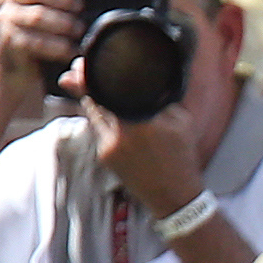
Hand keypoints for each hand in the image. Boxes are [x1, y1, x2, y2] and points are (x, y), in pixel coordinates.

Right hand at [0, 0, 82, 96]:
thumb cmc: (38, 46)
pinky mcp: (10, 42)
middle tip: (81, 8)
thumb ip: (57, 3)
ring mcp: (7, 20)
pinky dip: (58, 46)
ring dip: (64, 24)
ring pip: (39, 16)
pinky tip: (71, 50)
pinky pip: (37, 41)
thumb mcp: (46, 18)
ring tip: (79, 31)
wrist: (16, 77)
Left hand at [73, 80, 207, 215]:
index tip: (81, 65)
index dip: (90, 74)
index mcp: (143, 119)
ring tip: (105, 102)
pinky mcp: (103, 156)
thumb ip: (160, 98)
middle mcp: (122, 131)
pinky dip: (103, 124)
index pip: (107, 88)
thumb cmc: (182, 157)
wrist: (176, 197)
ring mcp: (109, 145)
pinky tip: (117, 127)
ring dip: (95, 105)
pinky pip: (98, 131)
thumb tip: (138, 79)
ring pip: (92, 114)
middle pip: (94, 99)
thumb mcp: (181, 122)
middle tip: (82, 75)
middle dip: (87, 86)